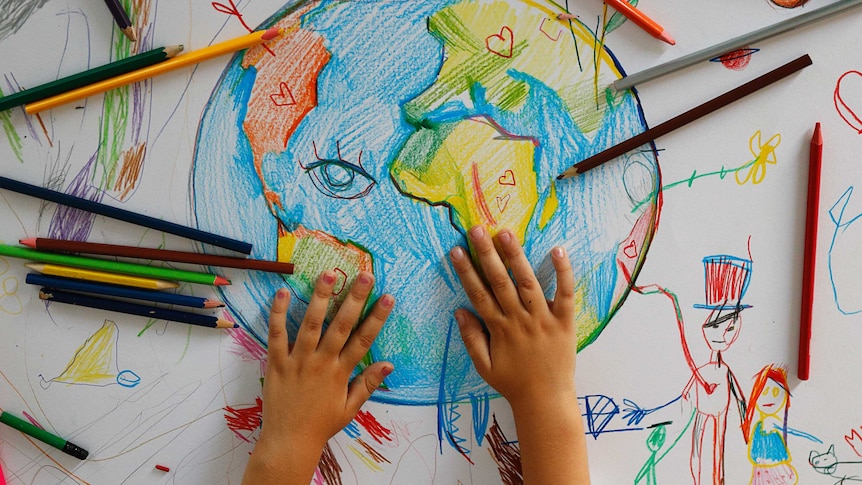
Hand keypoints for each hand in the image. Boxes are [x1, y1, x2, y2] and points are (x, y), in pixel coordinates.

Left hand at [243, 270, 393, 483]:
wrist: (289, 441)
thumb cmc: (321, 424)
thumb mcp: (350, 408)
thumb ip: (368, 383)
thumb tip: (389, 364)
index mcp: (340, 373)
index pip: (363, 340)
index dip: (377, 317)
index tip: (388, 297)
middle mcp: (321, 363)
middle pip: (341, 326)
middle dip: (354, 299)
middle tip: (364, 275)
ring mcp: (298, 361)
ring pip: (310, 324)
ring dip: (320, 298)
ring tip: (329, 274)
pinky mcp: (276, 362)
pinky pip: (276, 334)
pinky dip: (278, 313)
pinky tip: (282, 292)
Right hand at [449, 225, 577, 410]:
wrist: (546, 400)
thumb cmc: (514, 383)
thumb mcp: (484, 366)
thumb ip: (472, 338)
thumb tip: (460, 311)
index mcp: (499, 328)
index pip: (478, 293)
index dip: (466, 271)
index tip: (456, 250)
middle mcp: (519, 319)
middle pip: (500, 281)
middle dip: (486, 254)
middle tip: (476, 230)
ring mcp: (543, 319)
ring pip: (528, 282)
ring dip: (516, 257)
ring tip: (505, 233)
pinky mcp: (564, 321)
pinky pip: (564, 294)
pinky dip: (563, 272)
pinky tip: (557, 250)